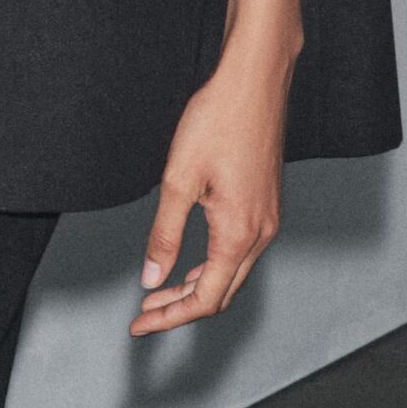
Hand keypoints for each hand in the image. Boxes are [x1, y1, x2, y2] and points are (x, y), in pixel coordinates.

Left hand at [130, 45, 287, 335]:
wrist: (254, 82)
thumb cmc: (218, 120)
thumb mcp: (179, 179)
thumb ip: (164, 234)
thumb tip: (151, 278)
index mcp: (238, 233)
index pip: (204, 298)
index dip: (169, 318)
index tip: (139, 325)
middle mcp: (260, 233)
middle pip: (221, 293)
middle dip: (181, 308)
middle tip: (144, 313)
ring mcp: (268, 219)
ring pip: (232, 274)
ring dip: (196, 288)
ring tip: (161, 291)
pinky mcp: (266, 204)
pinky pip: (241, 252)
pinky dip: (213, 266)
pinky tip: (191, 261)